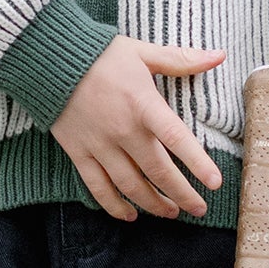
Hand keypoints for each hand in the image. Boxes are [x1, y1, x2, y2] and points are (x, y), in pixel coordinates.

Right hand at [53, 37, 226, 220]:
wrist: (48, 60)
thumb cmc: (100, 54)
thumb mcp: (143, 52)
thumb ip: (181, 59)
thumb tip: (219, 55)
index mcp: (143, 104)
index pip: (177, 139)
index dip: (198, 163)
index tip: (215, 183)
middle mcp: (123, 130)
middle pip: (158, 172)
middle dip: (182, 195)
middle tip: (199, 208)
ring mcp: (100, 145)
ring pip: (131, 186)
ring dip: (153, 204)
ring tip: (170, 212)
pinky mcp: (79, 153)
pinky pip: (98, 188)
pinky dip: (114, 206)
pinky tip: (129, 215)